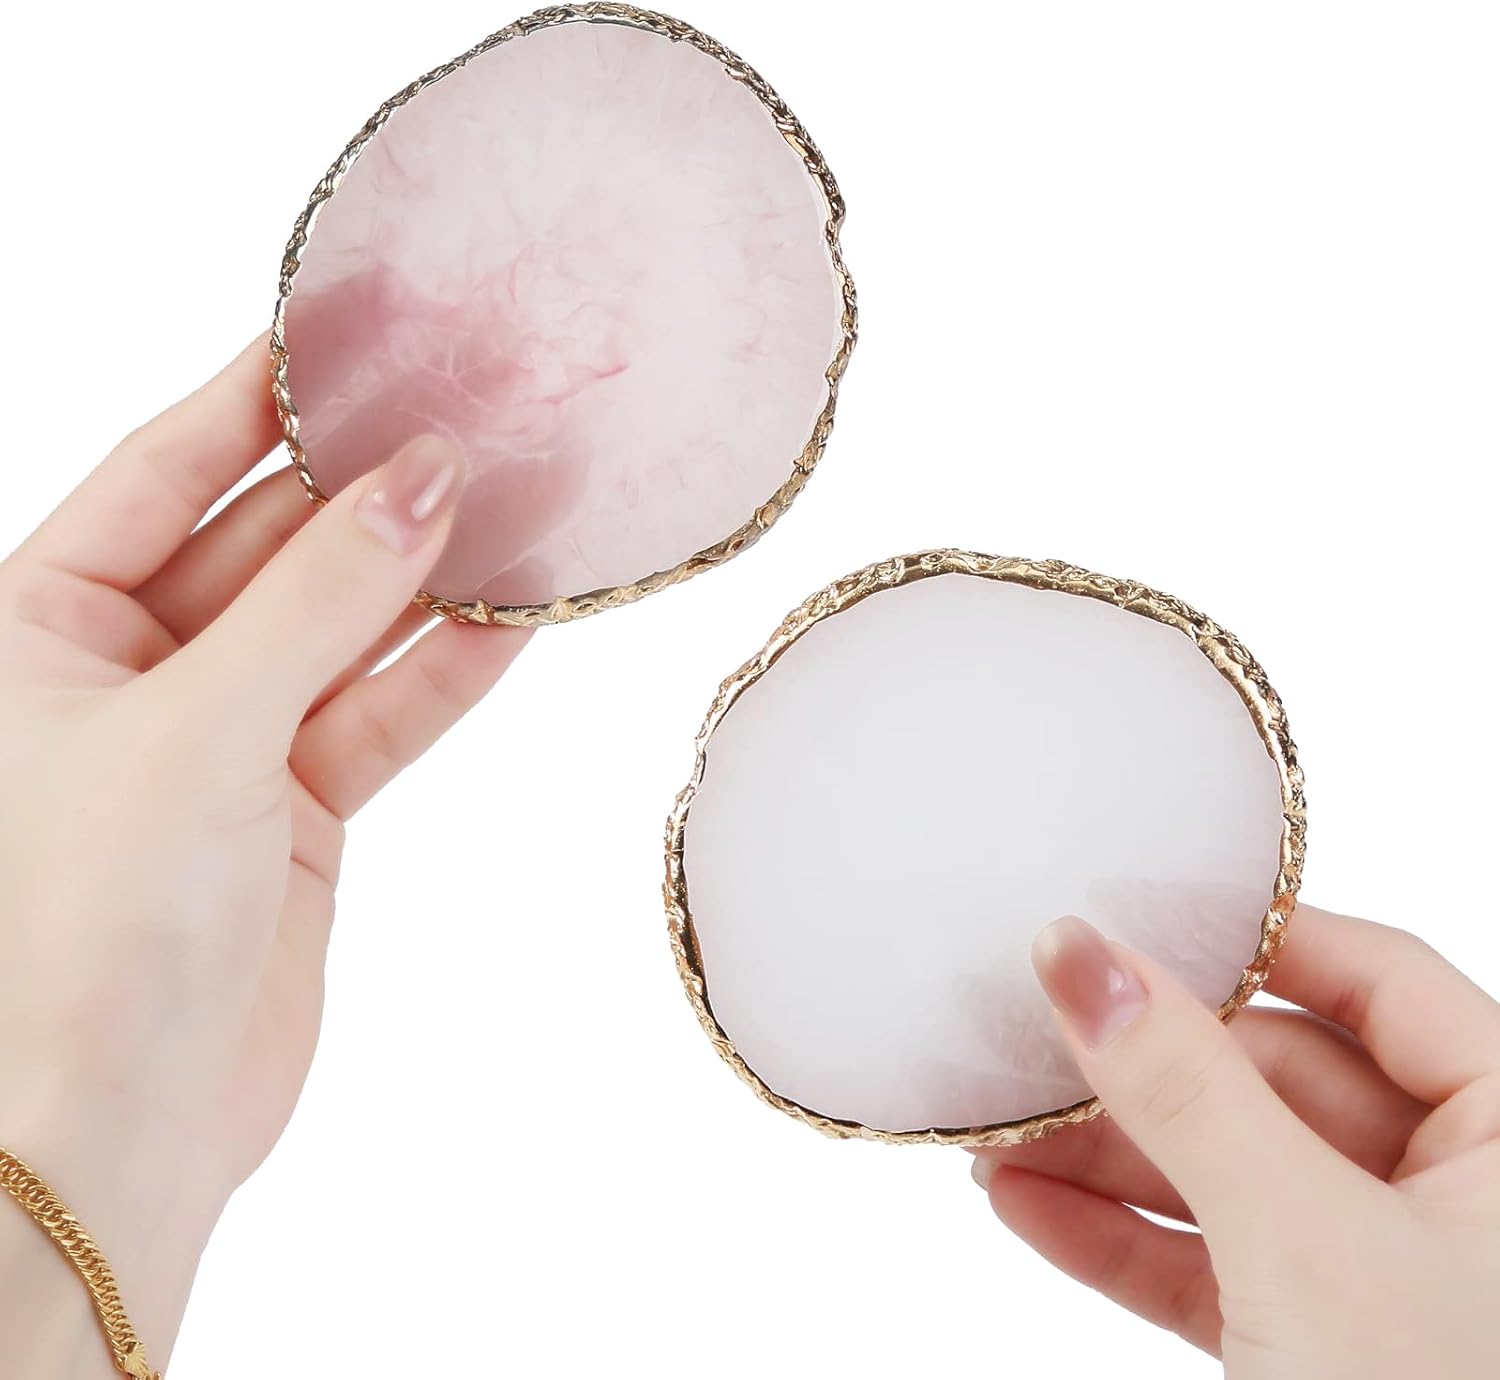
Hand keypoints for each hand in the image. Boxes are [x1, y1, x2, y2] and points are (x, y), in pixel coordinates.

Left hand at [0, 337, 527, 1373]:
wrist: (118, 1129)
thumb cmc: (89, 924)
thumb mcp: (201, 724)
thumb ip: (321, 597)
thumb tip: (426, 478)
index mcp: (37, 623)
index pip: (165, 468)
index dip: (261, 398)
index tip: (358, 333)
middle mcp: (125, 670)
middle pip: (268, 545)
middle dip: (369, 494)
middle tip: (475, 420)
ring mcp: (216, 741)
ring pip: (337, 632)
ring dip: (423, 583)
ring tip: (519, 509)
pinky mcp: (290, 811)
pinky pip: (375, 716)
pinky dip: (440, 675)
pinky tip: (511, 621)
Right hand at [970, 907, 1499, 1378]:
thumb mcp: (1304, 1241)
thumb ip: (1185, 1088)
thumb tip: (1080, 953)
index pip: (1372, 976)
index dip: (1246, 938)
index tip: (1123, 914)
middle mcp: (1466, 1190)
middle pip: (1280, 1076)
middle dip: (1143, 1070)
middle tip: (1027, 1038)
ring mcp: (1390, 1272)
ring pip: (1233, 1171)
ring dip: (1108, 1158)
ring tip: (996, 1134)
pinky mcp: (1323, 1342)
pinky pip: (1214, 1262)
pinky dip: (1120, 1240)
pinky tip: (1023, 1207)